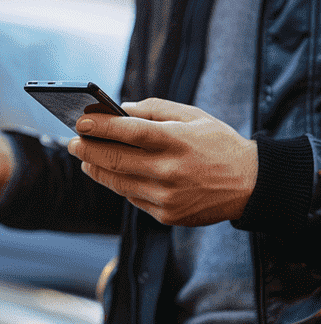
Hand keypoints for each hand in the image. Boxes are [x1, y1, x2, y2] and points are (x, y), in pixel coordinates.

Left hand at [66, 98, 257, 225]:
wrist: (250, 185)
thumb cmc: (218, 144)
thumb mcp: (193, 116)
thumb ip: (154, 110)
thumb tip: (120, 108)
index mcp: (177, 141)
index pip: (130, 132)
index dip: (101, 127)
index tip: (80, 121)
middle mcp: (170, 170)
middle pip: (116, 160)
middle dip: (87, 149)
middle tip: (73, 141)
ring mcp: (167, 196)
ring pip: (118, 182)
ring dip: (96, 168)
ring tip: (85, 157)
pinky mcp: (167, 215)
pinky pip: (132, 197)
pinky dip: (117, 184)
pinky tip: (109, 173)